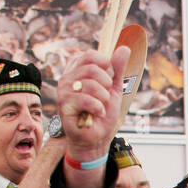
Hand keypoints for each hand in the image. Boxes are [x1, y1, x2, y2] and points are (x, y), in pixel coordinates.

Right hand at [59, 46, 129, 161]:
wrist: (96, 139)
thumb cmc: (102, 114)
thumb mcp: (114, 89)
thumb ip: (117, 70)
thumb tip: (124, 48)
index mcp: (77, 71)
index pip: (89, 56)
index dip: (104, 63)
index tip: (109, 78)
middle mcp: (68, 78)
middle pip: (91, 68)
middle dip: (106, 84)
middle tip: (106, 96)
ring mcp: (64, 92)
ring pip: (89, 84)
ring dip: (103, 98)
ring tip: (101, 107)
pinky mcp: (64, 106)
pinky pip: (85, 100)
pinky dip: (98, 108)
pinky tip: (97, 114)